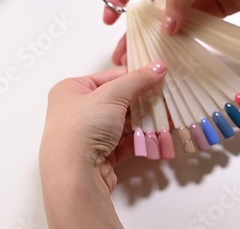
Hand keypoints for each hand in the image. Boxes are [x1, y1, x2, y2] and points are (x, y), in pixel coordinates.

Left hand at [40, 61, 166, 228]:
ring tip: (168, 116)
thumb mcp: (112, 94)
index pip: (109, 77)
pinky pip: (124, 142)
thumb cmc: (83, 126)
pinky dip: (141, 139)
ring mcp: (88, 135)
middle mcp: (76, 111)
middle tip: (166, 97)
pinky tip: (159, 135)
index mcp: (71, 90)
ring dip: (145, 120)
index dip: (134, 76)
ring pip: (123, 123)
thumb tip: (158, 66)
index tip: (158, 76)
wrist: (74, 174)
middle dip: (143, 101)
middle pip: (117, 100)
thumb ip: (138, 79)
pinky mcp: (100, 156)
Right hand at [104, 0, 239, 64]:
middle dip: (135, 30)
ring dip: (157, 42)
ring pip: (168, 23)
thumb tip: (167, 26)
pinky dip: (182, 44)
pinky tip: (171, 58)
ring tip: (143, 61)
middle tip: (123, 52)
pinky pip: (191, 30)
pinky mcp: (210, 13)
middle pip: (149, 7)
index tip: (110, 17)